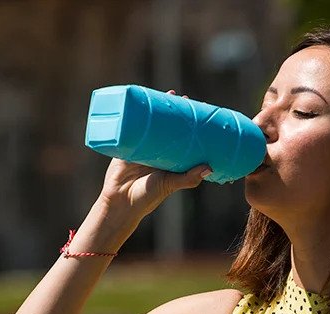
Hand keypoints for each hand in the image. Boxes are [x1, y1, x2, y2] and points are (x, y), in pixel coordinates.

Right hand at [97, 90, 211, 219]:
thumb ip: (188, 179)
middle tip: (180, 97)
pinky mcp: (125, 146)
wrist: (120, 204)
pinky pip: (130, 129)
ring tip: (165, 94)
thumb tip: (209, 168)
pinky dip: (133, 117)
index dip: (188, 124)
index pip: (182, 137)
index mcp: (170, 160)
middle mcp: (157, 152)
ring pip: (149, 124)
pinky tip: (137, 103)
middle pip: (166, 126)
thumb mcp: (170, 185)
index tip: (197, 110)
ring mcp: (141, 147)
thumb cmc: (147, 198)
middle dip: (172, 111)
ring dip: (155, 109)